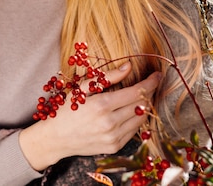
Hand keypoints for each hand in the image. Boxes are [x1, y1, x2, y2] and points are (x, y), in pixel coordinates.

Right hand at [19, 63, 161, 170]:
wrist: (55, 138)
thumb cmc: (67, 108)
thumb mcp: (83, 87)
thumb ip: (108, 76)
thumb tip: (129, 66)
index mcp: (102, 104)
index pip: (137, 91)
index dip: (151, 82)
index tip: (157, 75)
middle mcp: (110, 123)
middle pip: (142, 104)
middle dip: (150, 91)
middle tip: (150, 83)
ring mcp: (113, 137)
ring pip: (141, 118)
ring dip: (145, 106)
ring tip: (141, 96)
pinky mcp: (114, 146)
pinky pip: (134, 131)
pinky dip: (136, 119)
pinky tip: (130, 111)